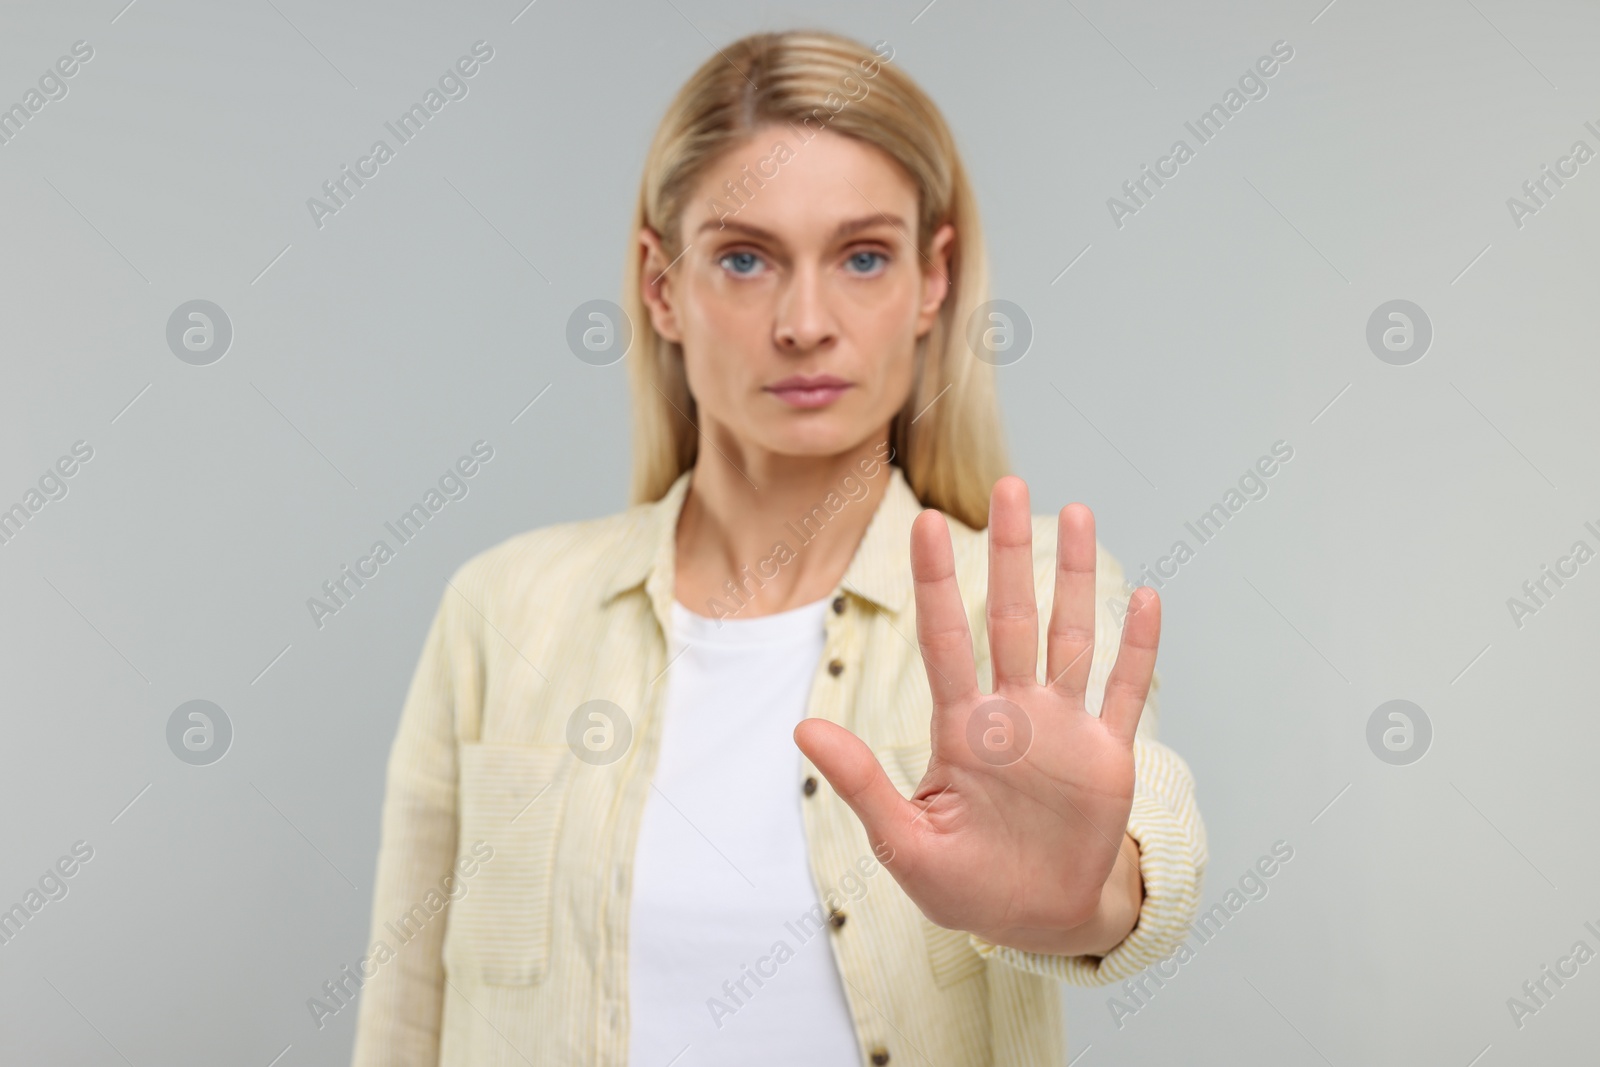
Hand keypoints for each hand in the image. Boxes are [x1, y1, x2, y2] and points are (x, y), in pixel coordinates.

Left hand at [794, 476, 1159, 955]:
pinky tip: (1143, 596)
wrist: (1036, 920)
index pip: (944, 638)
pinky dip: (1138, 647)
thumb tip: (801, 730)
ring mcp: (1064, 730)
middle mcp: (1013, 714)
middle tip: (1007, 483)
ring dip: (1074, 577)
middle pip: (1010, 617)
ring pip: (1070, 635)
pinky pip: (1125, 691)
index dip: (935, 581)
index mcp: (961, 730)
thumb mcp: (903, 843)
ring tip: (1074, 512)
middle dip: (1008, 551)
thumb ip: (861, 784)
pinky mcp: (1108, 757)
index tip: (923, 521)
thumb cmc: (965, 884)